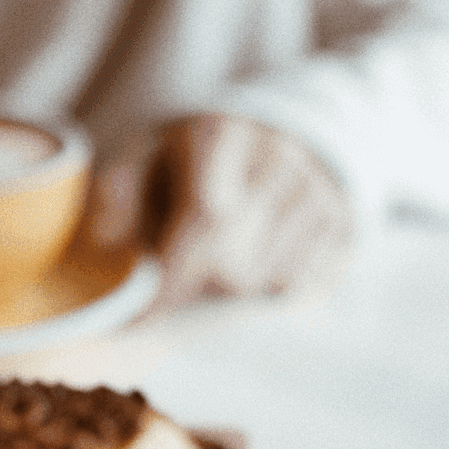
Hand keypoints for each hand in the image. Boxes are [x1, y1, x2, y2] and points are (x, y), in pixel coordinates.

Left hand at [88, 114, 353, 313]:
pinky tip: (253, 262)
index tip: (134, 322)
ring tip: (218, 261)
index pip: (202, 221)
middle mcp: (278, 158)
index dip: (168, 283)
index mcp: (222, 134)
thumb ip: (121, 189)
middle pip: (235, 265)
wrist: (291, 127)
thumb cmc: (204, 154)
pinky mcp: (343, 222)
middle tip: (170, 290)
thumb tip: (105, 241)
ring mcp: (318, 192)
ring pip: (265, 284)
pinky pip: (297, 287)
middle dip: (194, 290)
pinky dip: (264, 291)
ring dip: (229, 292)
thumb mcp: (151, 151)